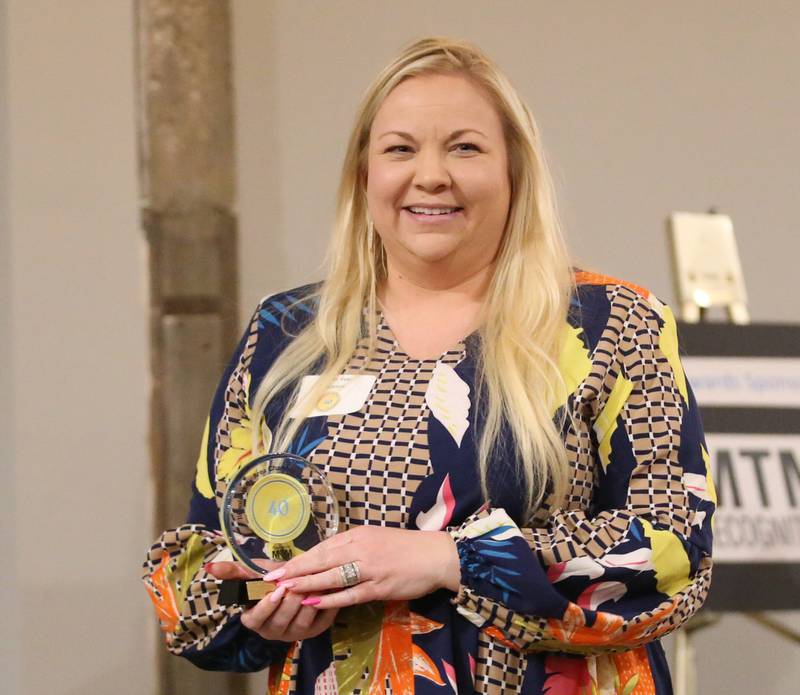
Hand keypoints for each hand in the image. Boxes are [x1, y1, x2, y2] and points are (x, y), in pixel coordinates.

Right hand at [205, 560, 337, 641]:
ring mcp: (294, 633)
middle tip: (298, 582)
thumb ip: (233, 570)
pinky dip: (325, 606)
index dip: (266, 606)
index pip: (256, 619)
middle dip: (290, 601)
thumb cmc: (271, 577)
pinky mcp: (315, 630)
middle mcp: (273, 631)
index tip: (275, 590)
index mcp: (254, 620)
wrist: (297, 579)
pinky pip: (321, 622)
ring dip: (308, 603)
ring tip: (313, 584)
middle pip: (281, 621)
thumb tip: (209, 566)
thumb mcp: (253, 572)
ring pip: (301, 623)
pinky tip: (328, 590)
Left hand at [264, 526, 460, 609]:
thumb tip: (326, 556)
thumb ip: (352, 546)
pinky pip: (349, 594)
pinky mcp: (378, 587)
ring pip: (332, 576)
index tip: (278, 565)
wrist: (435, 555)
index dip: (299, 557)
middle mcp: (360, 548)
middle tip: (270, 578)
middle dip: (294, 569)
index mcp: (358, 534)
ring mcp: (369, 568)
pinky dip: (329, 599)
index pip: (322, 546)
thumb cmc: (404, 547)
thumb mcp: (375, 538)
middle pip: (321, 559)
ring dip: (306, 583)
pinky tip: (313, 602)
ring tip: (284, 590)